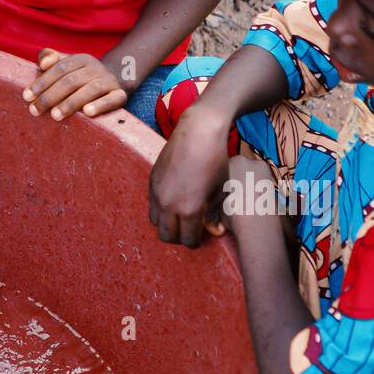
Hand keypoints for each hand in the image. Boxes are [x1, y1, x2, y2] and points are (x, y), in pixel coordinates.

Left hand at [23, 50, 127, 120]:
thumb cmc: (81, 76)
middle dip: (50, 96)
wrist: (118, 78)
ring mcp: (108, 82)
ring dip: (71, 103)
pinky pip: (112, 99)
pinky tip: (87, 112)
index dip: (42, 82)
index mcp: (80, 60)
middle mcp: (95, 69)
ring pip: (89, 90)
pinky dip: (100, 105)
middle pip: (71, 81)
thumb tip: (43, 63)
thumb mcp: (67, 64)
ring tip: (55, 115)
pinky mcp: (120, 95)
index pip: (59, 69)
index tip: (26, 96)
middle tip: (35, 111)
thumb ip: (51, 59)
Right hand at [148, 106, 232, 247]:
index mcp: (190, 210)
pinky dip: (161, 207)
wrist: (198, 133)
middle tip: (188, 229)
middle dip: (178, 236)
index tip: (199, 236)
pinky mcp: (151, 182)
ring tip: (179, 215)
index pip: (187, 240)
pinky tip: (174, 197)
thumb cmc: (216, 160)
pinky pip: (152, 204)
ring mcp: (158, 193)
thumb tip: (213, 230)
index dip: (195, 241)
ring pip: (156, 222)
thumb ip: (214, 214)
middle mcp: (170, 205)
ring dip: (166, 223)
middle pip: (167, 236)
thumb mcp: (221, 190)